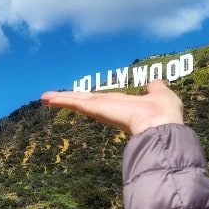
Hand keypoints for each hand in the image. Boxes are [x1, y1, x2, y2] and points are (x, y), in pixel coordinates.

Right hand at [40, 79, 183, 134]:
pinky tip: (47, 98)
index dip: (90, 98)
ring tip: (43, 97)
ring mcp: (102, 109)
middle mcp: (110, 108)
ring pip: (78, 101)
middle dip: (69, 98)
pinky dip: (62, 99)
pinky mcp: (96, 108)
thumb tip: (155, 83)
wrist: (162, 125)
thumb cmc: (165, 113)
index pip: (102, 101)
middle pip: (85, 101)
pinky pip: (76, 102)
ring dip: (61, 98)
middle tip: (51, 98)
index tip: (80, 98)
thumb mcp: (160, 94)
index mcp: (124, 105)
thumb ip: (155, 89)